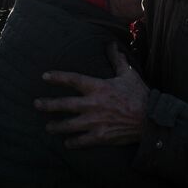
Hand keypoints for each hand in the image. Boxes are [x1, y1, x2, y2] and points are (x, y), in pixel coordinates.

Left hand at [34, 42, 148, 147]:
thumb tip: (112, 45)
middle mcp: (92, 105)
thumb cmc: (139, 95)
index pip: (73, 80)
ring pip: (69, 125)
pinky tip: (67, 142)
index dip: (57, 77)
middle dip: (48, 105)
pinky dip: (73, 142)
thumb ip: (117, 60)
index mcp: (98, 88)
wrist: (150, 119)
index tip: (45, 77)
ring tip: (48, 127)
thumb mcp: (128, 74)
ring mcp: (94, 122)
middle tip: (36, 104)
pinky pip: (81, 141)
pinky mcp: (100, 136)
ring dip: (56, 126)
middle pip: (64, 105)